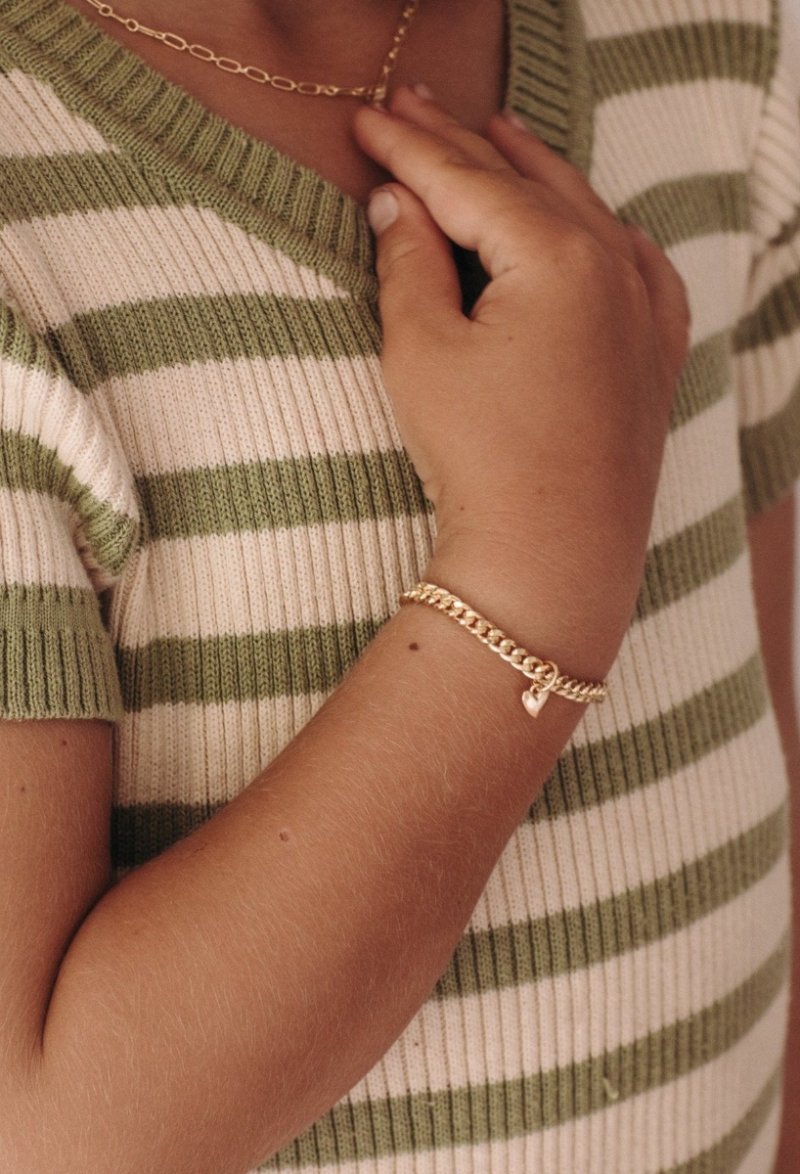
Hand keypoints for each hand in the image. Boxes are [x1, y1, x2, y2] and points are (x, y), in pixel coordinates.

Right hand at [353, 88, 689, 674]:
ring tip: (495, 134)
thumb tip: (399, 205)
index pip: (468, 180)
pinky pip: (635, 267)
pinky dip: (602, 231)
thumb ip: (409, 263)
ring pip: (584, 214)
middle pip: (526, 184)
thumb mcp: (422, 353)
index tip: (367, 120)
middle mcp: (615, 266)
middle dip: (463, 144)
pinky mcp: (653, 354)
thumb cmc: (482, 461)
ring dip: (533, 173)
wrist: (552, 559)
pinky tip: (592, 220)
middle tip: (410, 106)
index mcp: (558, 255)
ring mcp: (644, 309)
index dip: (410, 147)